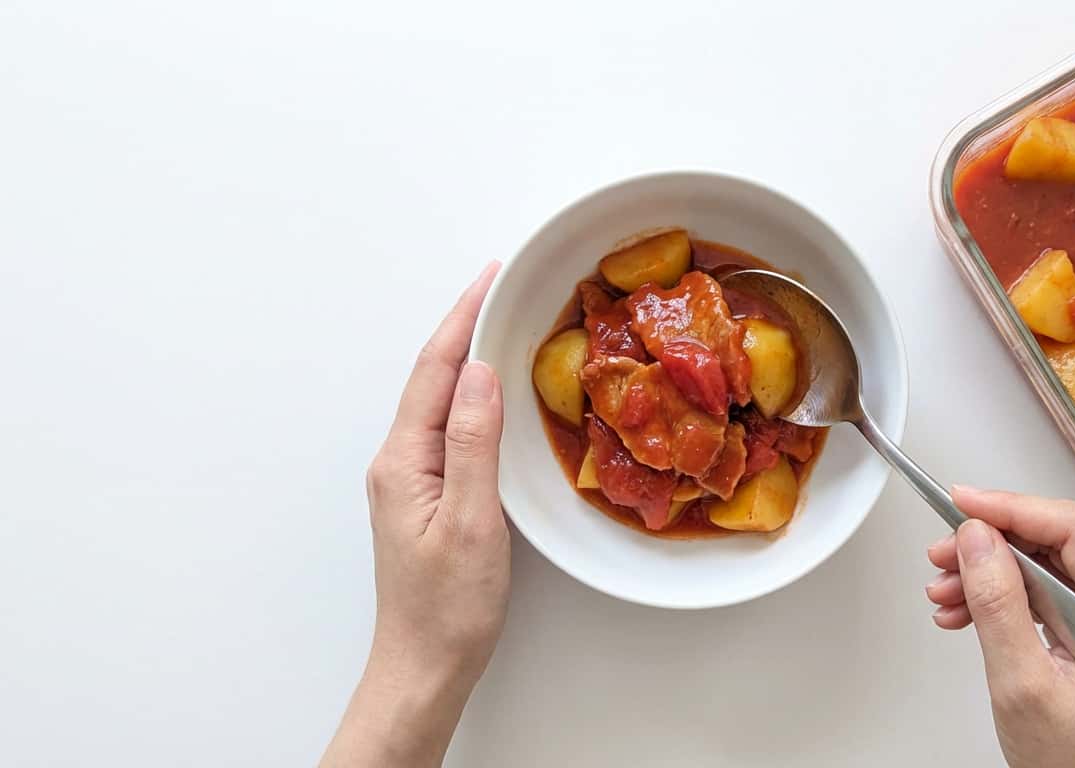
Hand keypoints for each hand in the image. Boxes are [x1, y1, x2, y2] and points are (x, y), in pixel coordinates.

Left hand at [322, 263, 509, 766]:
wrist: (424, 666)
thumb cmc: (448, 607)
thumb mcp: (471, 521)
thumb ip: (473, 442)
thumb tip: (478, 371)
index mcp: (403, 459)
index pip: (435, 370)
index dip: (463, 318)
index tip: (491, 276)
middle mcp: (398, 460)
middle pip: (432, 376)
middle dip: (465, 325)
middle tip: (502, 285)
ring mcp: (409, 478)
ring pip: (439, 399)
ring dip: (466, 356)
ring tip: (499, 321)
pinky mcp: (426, 495)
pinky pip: (447, 426)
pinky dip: (470, 396)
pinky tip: (489, 391)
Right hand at [925, 487, 1074, 767]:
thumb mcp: (1022, 686)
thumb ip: (998, 604)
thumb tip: (977, 538)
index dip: (1012, 508)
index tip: (962, 503)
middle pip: (1063, 543)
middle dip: (994, 546)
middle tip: (941, 556)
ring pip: (1055, 565)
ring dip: (995, 573)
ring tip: (946, 594)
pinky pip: (1059, 592)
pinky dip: (1012, 596)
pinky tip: (970, 610)